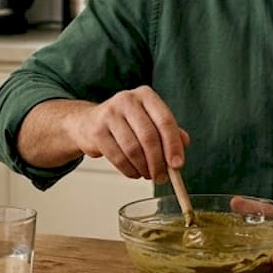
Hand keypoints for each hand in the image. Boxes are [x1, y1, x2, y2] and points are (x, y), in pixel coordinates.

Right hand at [63, 85, 189, 182]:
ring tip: (148, 175)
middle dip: (158, 162)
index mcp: (146, 95)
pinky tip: (134, 173)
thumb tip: (184, 143)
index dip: (173, 145)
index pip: (165, 121)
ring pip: (133, 149)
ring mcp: (110, 114)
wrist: (88, 122)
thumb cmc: (125, 123)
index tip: (177, 165)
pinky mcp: (97, 130)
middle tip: (162, 177)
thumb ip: (169, 131)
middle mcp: (127, 100)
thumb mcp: (149, 121)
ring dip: (144, 168)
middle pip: (149, 136)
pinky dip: (129, 170)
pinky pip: (118, 157)